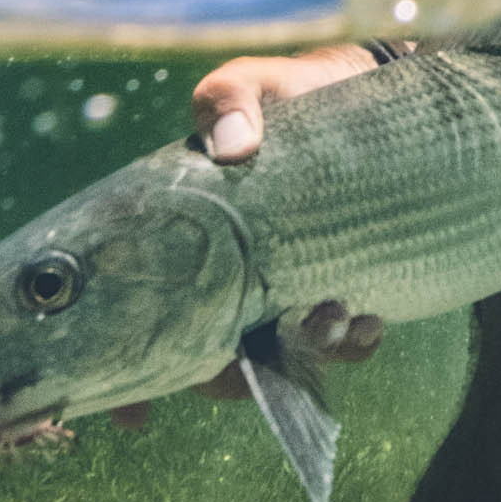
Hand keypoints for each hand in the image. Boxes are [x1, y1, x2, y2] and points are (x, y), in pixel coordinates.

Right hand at [114, 45, 400, 432]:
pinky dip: (353, 342)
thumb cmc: (292, 95)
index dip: (130, 381)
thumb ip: (228, 100)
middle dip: (226, 379)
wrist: (370, 96)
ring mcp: (288, 291)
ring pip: (280, 359)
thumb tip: (232, 143)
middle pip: (207, 362)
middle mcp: (230, 281)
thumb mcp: (250, 86)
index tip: (134, 415)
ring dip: (301, 356)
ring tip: (330, 316)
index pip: (141, 324)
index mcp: (186, 249)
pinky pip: (343, 343)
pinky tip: (367, 318)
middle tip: (247, 357)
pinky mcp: (344, 291)